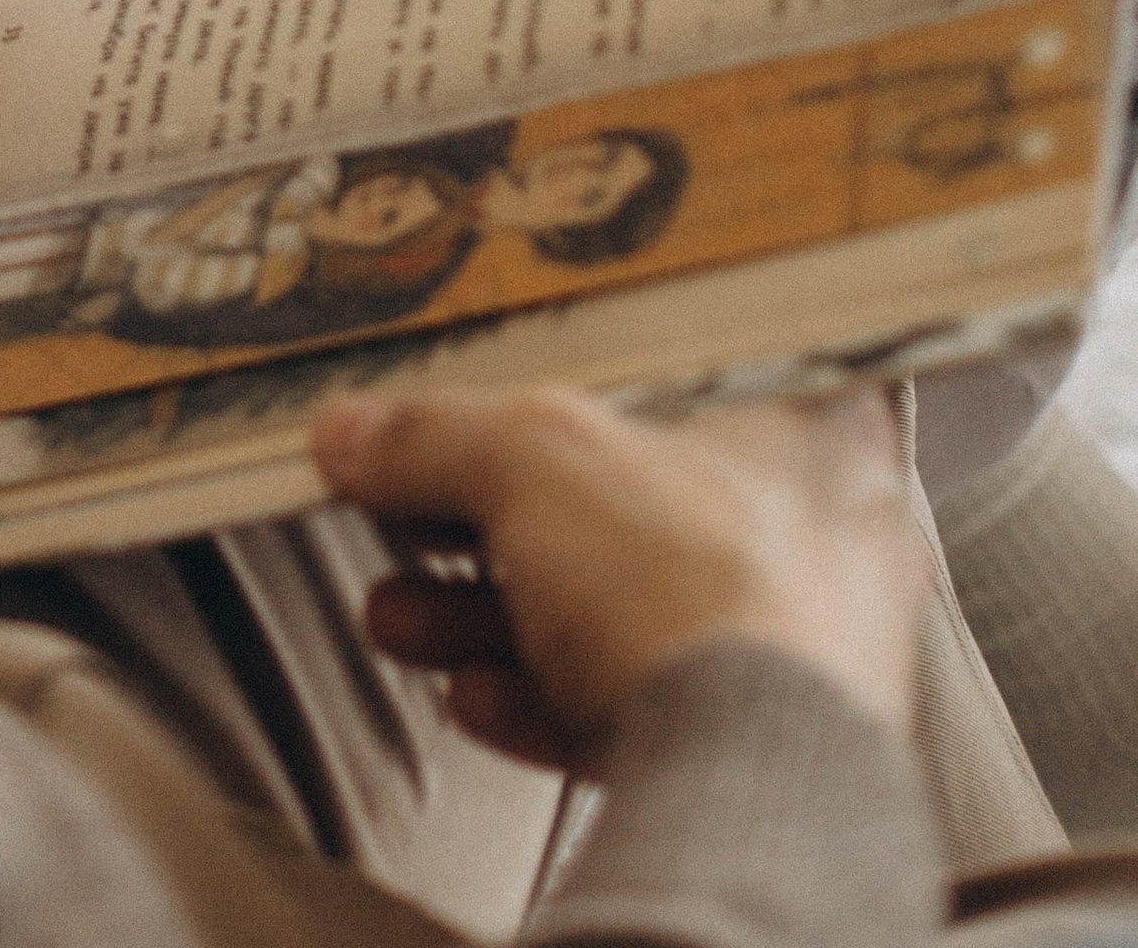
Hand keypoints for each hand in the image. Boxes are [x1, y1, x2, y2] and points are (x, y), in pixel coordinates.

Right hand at [312, 386, 923, 775]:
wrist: (748, 785)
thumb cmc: (709, 594)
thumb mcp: (530, 458)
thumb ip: (437, 438)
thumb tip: (363, 432)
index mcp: (805, 439)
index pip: (683, 388)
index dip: (571, 402)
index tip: (480, 416)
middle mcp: (810, 550)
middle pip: (619, 515)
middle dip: (489, 528)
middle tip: (413, 517)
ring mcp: (782, 666)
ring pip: (612, 623)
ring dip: (488, 622)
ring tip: (404, 616)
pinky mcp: (741, 763)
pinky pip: (622, 716)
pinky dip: (536, 702)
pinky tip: (470, 695)